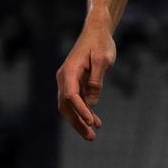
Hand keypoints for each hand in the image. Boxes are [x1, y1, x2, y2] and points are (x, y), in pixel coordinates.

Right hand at [56, 21, 115, 139]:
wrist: (97, 31)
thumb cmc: (100, 43)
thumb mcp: (103, 60)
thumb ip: (96, 81)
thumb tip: (91, 103)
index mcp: (69, 72)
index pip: (71, 96)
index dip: (80, 110)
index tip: (91, 121)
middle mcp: (64, 78)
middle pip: (66, 106)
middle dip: (77, 122)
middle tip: (90, 136)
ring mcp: (68, 80)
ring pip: (69, 106)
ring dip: (79, 120)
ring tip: (92, 134)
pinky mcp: (75, 82)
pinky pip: (76, 100)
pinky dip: (83, 111)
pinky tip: (94, 120)